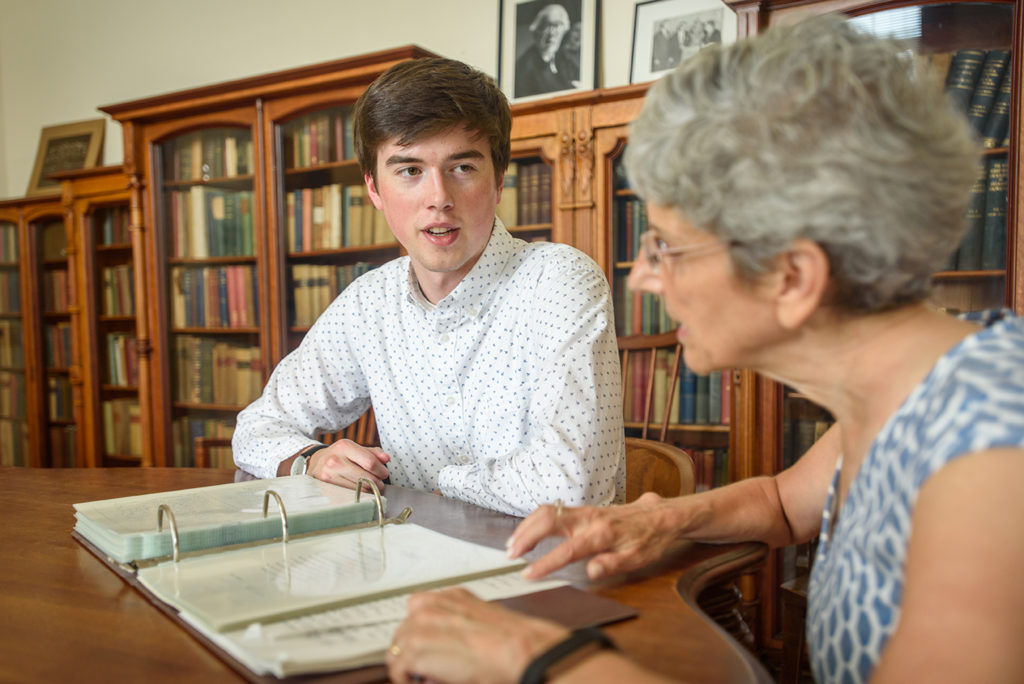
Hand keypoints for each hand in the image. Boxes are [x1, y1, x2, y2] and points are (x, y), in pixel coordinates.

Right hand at [307, 439, 389, 490]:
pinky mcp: (326, 487)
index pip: (370, 462)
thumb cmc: (339, 455)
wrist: (315, 463)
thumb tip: (386, 458)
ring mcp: (329, 475)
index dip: (381, 470)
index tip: (384, 473)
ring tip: (370, 486)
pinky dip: (359, 494)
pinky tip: (359, 490)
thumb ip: (372, 453)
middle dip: (378, 482)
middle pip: (366, 478)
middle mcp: (335, 460)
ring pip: (359, 489)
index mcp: (344, 446)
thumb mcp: (353, 448)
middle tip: (379, 483)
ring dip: (370, 490)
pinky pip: (350, 495)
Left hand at [386, 587, 567, 683]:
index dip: (420, 633)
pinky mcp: (417, 648)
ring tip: (422, 676)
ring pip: (398, 646)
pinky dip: (404, 678)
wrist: (519, 650)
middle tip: (424, 666)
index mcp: (452, 596)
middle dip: (411, 648)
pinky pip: (397, 666)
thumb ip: (460, 625)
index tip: (424, 647)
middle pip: (404, 628)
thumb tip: (449, 643)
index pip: (419, 610)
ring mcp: (422, 625)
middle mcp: (434, 605)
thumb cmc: (512, 642)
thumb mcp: (483, 621)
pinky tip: (419, 682)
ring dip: (407, 664)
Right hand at [506, 493, 677, 579]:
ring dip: (526, 526)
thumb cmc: (648, 540)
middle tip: (509, 554)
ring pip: (547, 511)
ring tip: (511, 545)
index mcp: (601, 534)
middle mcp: (589, 518)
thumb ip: (613, 564)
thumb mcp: (638, 558)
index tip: (528, 574)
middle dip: (525, 535)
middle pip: (548, 519)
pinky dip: (534, 520)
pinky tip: (526, 532)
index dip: (545, 563)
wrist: (660, 516)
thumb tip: (591, 571)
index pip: (567, 550)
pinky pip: (553, 510)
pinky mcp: (582, 509)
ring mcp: (584, 511)